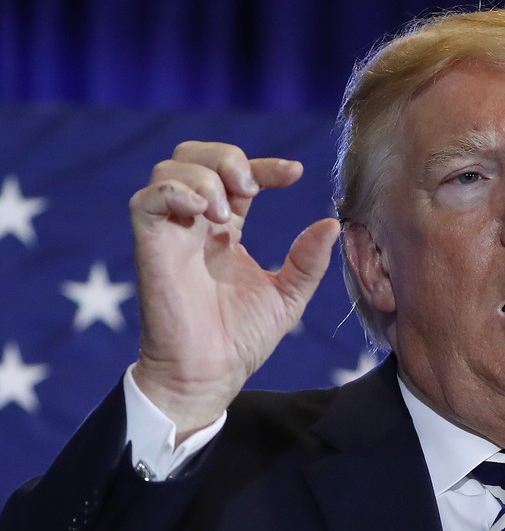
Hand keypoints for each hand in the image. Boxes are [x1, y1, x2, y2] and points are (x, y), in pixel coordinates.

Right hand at [129, 141, 339, 440]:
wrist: (211, 374)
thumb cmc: (242, 339)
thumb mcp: (288, 295)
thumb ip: (308, 260)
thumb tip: (332, 223)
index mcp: (227, 231)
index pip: (239, 177)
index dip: (264, 166)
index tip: (294, 172)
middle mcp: (196, 225)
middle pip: (195, 157)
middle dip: (226, 157)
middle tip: (251, 185)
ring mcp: (172, 233)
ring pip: (170, 169)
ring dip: (205, 176)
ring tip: (226, 212)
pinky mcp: (150, 247)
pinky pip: (146, 200)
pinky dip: (175, 192)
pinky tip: (205, 214)